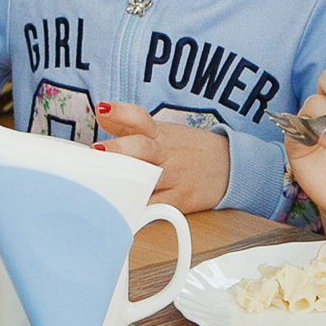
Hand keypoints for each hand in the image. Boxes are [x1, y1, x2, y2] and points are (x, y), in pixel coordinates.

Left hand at [95, 103, 229, 212]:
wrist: (228, 166)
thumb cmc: (185, 150)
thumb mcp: (160, 132)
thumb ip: (128, 125)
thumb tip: (100, 114)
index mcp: (158, 134)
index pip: (140, 118)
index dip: (121, 112)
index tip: (102, 110)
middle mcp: (164, 154)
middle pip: (142, 147)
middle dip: (119, 149)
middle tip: (97, 151)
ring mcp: (173, 177)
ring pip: (149, 178)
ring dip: (126, 182)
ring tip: (104, 186)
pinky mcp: (180, 200)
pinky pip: (159, 207)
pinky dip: (142, 212)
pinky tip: (125, 215)